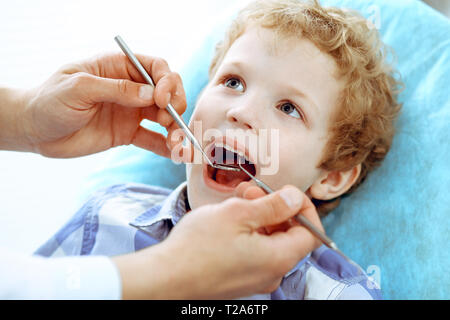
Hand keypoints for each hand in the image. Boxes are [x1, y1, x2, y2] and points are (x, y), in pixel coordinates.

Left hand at [21, 53, 185, 157]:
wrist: (36, 131)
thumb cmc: (50, 101)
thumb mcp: (79, 88)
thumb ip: (115, 89)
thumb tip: (151, 95)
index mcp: (118, 67)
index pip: (155, 67)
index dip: (167, 81)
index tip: (162, 99)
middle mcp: (130, 88)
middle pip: (167, 92)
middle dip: (176, 106)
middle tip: (171, 123)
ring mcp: (130, 112)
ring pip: (164, 118)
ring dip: (176, 131)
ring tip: (179, 147)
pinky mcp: (127, 133)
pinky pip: (152, 139)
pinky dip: (166, 147)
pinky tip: (177, 156)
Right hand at [113, 184, 322, 298]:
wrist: (165, 278)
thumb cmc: (198, 246)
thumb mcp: (239, 214)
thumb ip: (274, 206)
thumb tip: (297, 199)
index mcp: (279, 259)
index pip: (312, 233)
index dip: (304, 208)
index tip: (288, 192)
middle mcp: (272, 274)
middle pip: (288, 235)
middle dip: (274, 207)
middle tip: (251, 191)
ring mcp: (255, 278)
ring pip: (269, 241)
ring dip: (258, 217)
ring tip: (236, 201)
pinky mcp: (239, 279)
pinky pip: (254, 252)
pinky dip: (248, 232)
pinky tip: (228, 220)